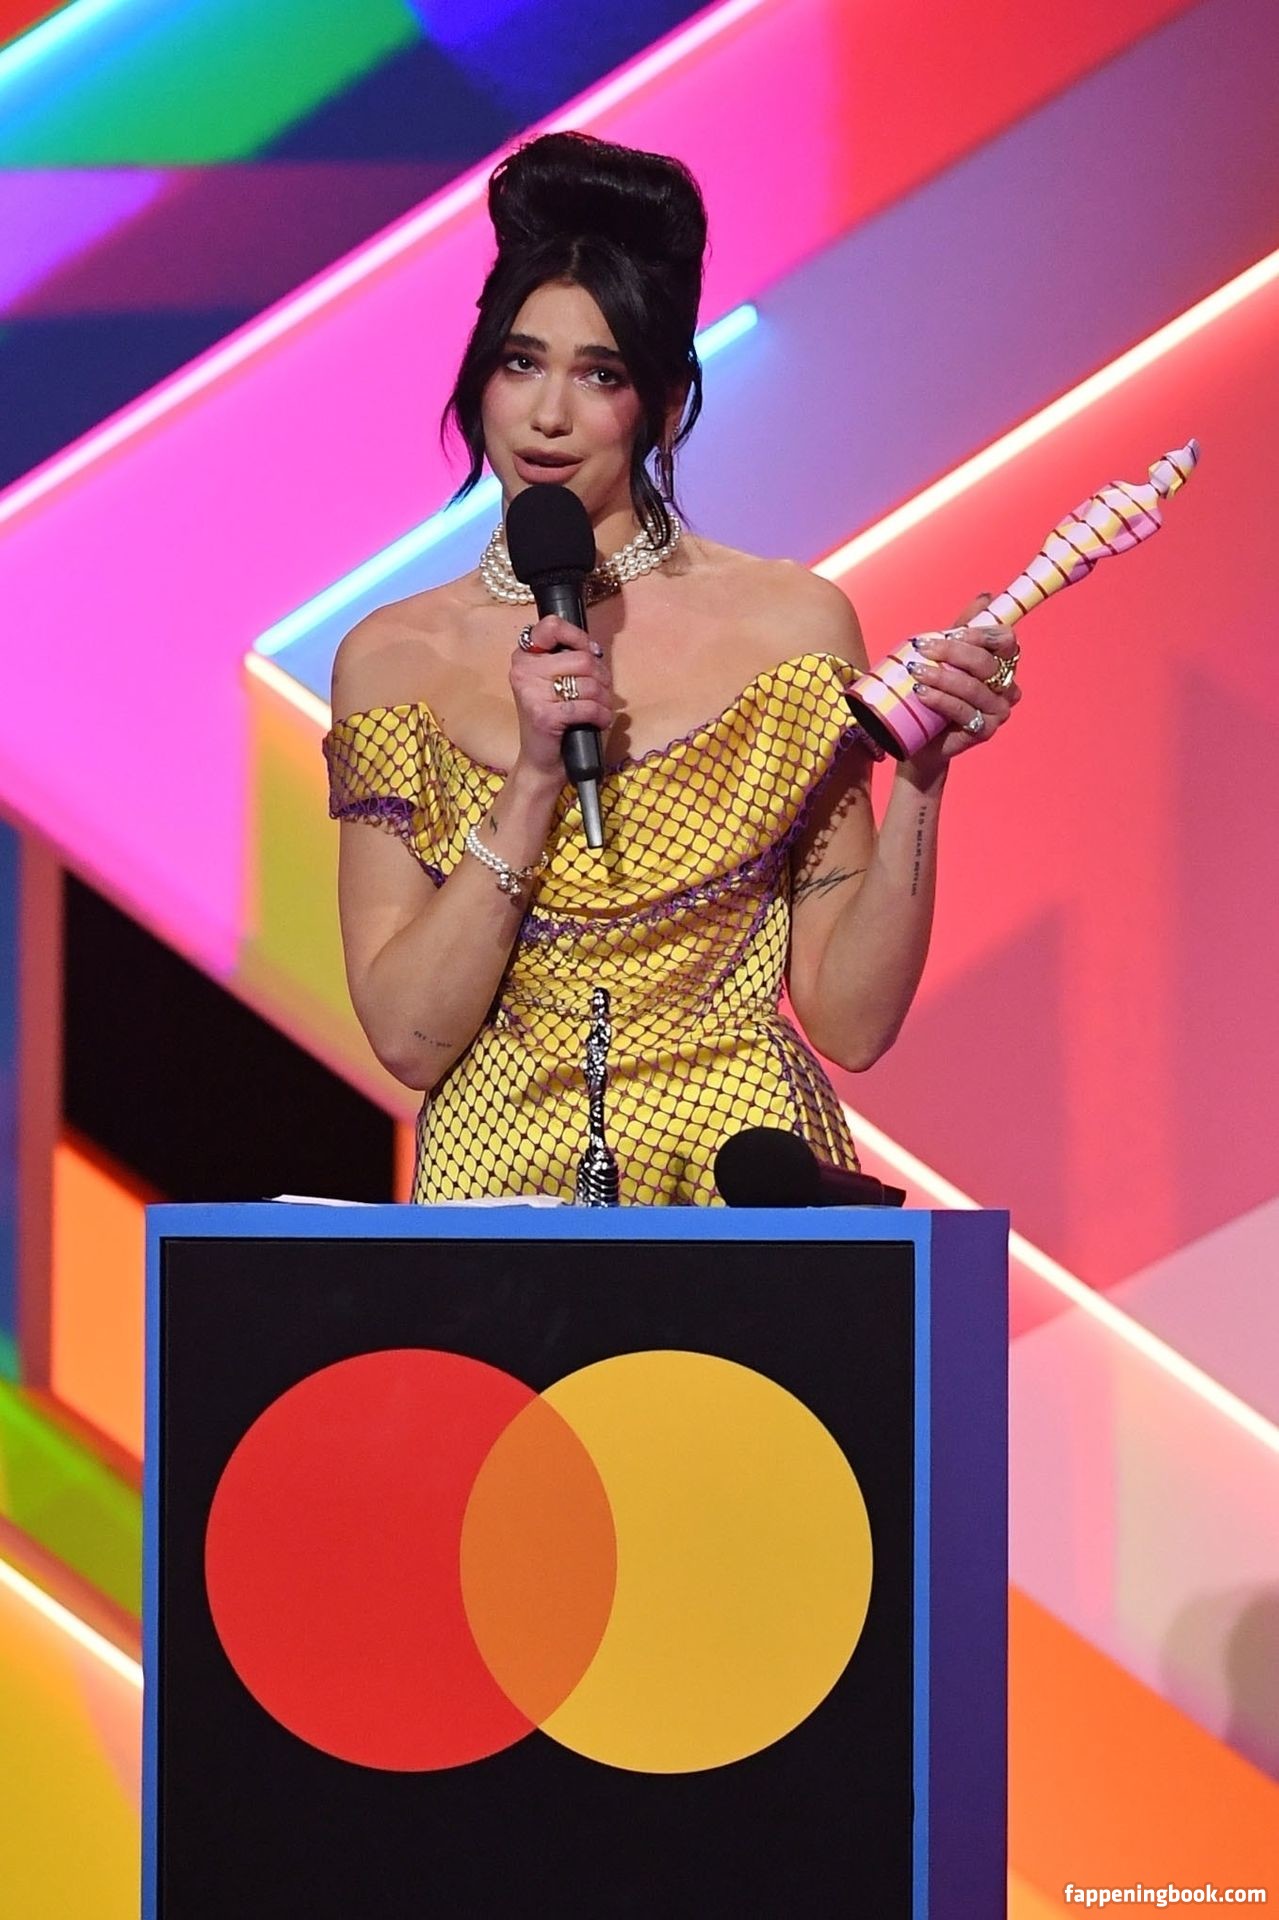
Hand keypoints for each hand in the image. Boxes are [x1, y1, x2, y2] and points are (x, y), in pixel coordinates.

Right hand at [509, 615, 616, 779]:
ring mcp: (531, 693)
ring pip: (589, 684)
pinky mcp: (543, 715)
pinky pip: (587, 707)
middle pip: (582, 659)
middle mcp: (523, 670)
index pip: (551, 626)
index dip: (578, 637)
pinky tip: (600, 722)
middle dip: (601, 677)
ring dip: (604, 699)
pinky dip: (601, 716)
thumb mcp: (554, 681)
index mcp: (524, 656)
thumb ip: (567, 659)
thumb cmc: (553, 718)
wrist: (541, 761)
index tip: (591, 652)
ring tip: (601, 709)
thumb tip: (594, 650)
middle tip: (602, 692)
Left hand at [900, 594, 1021, 785]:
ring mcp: (999, 711)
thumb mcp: (946, 656)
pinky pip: (964, 711)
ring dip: (942, 676)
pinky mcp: (985, 731)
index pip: (1006, 640)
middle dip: (952, 652)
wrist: (919, 737)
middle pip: (986, 662)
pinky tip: (922, 694)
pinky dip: (941, 700)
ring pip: (974, 687)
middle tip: (922, 648)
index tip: (951, 633)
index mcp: (1003, 664)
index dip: (981, 633)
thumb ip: (963, 628)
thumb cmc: (934, 692)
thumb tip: (986, 596)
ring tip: (916, 672)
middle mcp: (1007, 687)